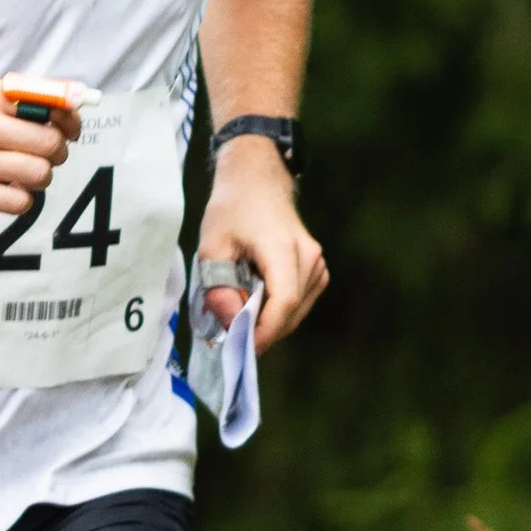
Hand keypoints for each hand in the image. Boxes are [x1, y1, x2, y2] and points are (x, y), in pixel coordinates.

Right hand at [0, 85, 81, 217]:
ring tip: (19, 176)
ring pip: (40, 174)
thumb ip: (11, 102)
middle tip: (43, 158)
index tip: (69, 130)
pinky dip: (20, 200)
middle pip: (51, 144)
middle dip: (56, 154)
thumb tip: (67, 105)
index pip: (50, 103)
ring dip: (38, 179)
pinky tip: (4, 193)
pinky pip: (19, 201)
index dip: (70, 120)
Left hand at [198, 141, 327, 352]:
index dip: (265, 331)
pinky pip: (301, 302)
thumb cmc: (232, 210)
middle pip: (291, 311)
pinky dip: (280, 311)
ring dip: (271, 322)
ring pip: (298, 310)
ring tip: (241, 318)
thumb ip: (219, 287)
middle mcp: (309, 257)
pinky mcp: (317, 268)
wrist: (257, 181)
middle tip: (231, 340)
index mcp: (283, 248)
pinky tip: (258, 304)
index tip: (242, 350)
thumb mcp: (212, 246)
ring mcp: (317, 263)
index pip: (284, 301)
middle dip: (263, 331)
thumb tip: (230, 324)